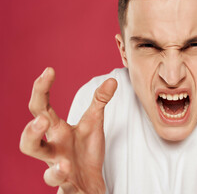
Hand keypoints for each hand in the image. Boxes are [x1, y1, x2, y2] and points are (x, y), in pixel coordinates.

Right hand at [20, 68, 116, 193]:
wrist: (90, 182)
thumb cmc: (85, 151)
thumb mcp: (93, 123)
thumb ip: (99, 102)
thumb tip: (112, 79)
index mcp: (57, 131)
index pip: (41, 109)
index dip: (41, 90)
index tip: (49, 70)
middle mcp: (53, 150)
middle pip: (29, 144)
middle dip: (31, 131)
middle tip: (42, 119)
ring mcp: (59, 169)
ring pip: (46, 174)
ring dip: (51, 166)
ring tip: (65, 161)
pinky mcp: (69, 185)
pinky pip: (61, 186)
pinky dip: (63, 180)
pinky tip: (68, 172)